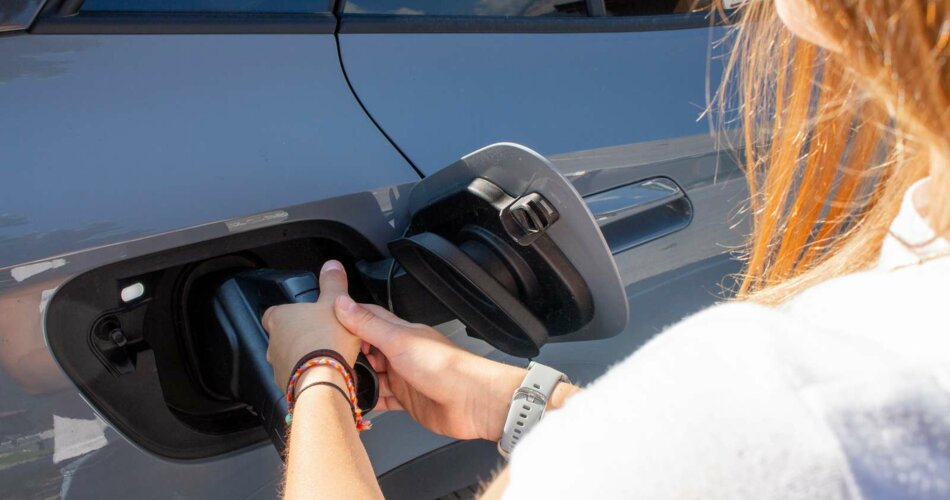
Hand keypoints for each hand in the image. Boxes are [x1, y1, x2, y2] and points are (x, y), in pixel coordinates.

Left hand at [262, 260, 361, 389]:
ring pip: (289, 357)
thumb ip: (333, 283)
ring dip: (302, 356)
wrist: (324, 380)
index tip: (304, 315)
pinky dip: (307, 374)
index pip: (274, 312)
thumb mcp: (335, 303)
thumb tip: (332, 265)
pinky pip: (296, 376)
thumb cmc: (327, 340)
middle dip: (299, 336)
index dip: (289, 313)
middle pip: (282, 335)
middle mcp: (272, 342)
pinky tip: (324, 372)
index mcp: (280, 318)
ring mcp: (278, 365)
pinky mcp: (286, 385)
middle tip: (322, 335)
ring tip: (326, 356)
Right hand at [333, 293, 525, 440]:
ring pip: (372, 376)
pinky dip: (369, 401)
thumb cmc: (446, 367)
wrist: (473, 402)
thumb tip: (343, 303)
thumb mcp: (399, 341)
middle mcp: (400, 353)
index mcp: (400, 332)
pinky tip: (357, 403)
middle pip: (366, 350)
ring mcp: (404, 377)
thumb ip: (369, 325)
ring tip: (336, 384)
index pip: (367, 319)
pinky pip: (382, 400)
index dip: (345, 320)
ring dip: (357, 381)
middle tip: (324, 362)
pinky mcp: (407, 400)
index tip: (323, 326)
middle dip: (347, 355)